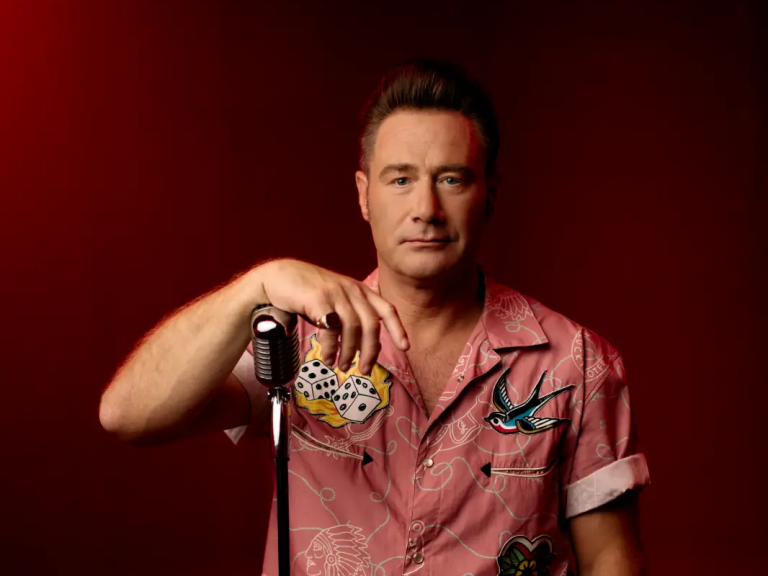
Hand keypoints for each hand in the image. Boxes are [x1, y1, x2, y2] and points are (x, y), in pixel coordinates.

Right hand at [257, 259, 408, 373]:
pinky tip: (327, 357)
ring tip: (341, 366)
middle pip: (371, 324)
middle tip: (363, 370)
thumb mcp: (336, 300)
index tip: (406, 348)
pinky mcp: (318, 299)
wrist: (278, 278)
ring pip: (353, 328)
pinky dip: (330, 348)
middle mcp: (351, 290)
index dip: (398, 329)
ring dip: (349, 352)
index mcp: (359, 290)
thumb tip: (370, 345)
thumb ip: (352, 316)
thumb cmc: (307, 293)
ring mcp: (335, 293)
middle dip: (370, 351)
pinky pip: (331, 329)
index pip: (386, 309)